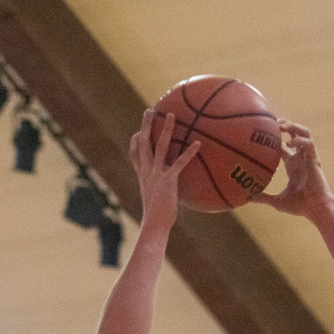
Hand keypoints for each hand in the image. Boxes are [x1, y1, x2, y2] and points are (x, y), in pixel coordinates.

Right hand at [130, 109, 198, 229]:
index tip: (138, 130)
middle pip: (143, 142)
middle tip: (149, 110)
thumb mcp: (156, 197)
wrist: (154, 224)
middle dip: (145, 125)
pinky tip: (198, 143)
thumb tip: (170, 188)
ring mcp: (156, 174)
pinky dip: (188, 152)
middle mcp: (147, 171)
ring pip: (159, 146)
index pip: (135, 153)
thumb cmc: (157, 215)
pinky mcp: (168, 180)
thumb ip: (161, 188)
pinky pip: (179, 163)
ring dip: (165, 129)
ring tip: (171, 115)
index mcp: (143, 174)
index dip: (135, 140)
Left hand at [254, 121, 332, 217]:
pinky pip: (309, 144)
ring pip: (304, 133)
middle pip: (295, 134)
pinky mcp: (314, 160)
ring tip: (281, 126)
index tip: (262, 134)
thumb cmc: (299, 206)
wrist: (315, 209)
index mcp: (293, 165)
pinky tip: (288, 144)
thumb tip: (246, 198)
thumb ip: (263, 197)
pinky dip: (299, 141)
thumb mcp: (277, 201)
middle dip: (285, 125)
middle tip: (272, 123)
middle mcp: (300, 158)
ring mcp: (308, 158)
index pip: (283, 146)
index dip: (274, 139)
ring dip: (293, 126)